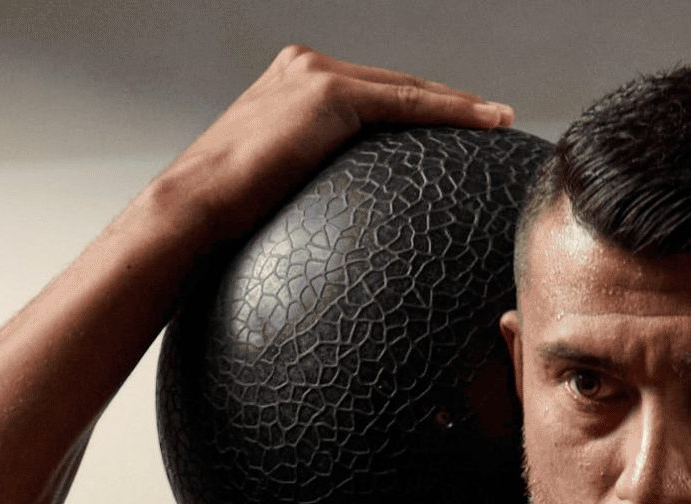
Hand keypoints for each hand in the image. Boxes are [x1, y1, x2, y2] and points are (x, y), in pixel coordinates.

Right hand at [163, 44, 515, 247]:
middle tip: (490, 120)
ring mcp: (315, 75)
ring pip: (406, 89)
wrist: (192, 209)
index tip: (452, 129)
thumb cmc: (225, 225)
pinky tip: (486, 122)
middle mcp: (304, 68)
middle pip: (394, 86)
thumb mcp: (274, 198)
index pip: (369, 96)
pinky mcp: (327, 92)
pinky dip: (451, 111)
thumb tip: (325, 248)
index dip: (414, 110)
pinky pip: (407, 103)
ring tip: (498, 120)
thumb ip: (305, 194)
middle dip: (444, 102)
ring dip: (458, 105)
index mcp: (290, 88)